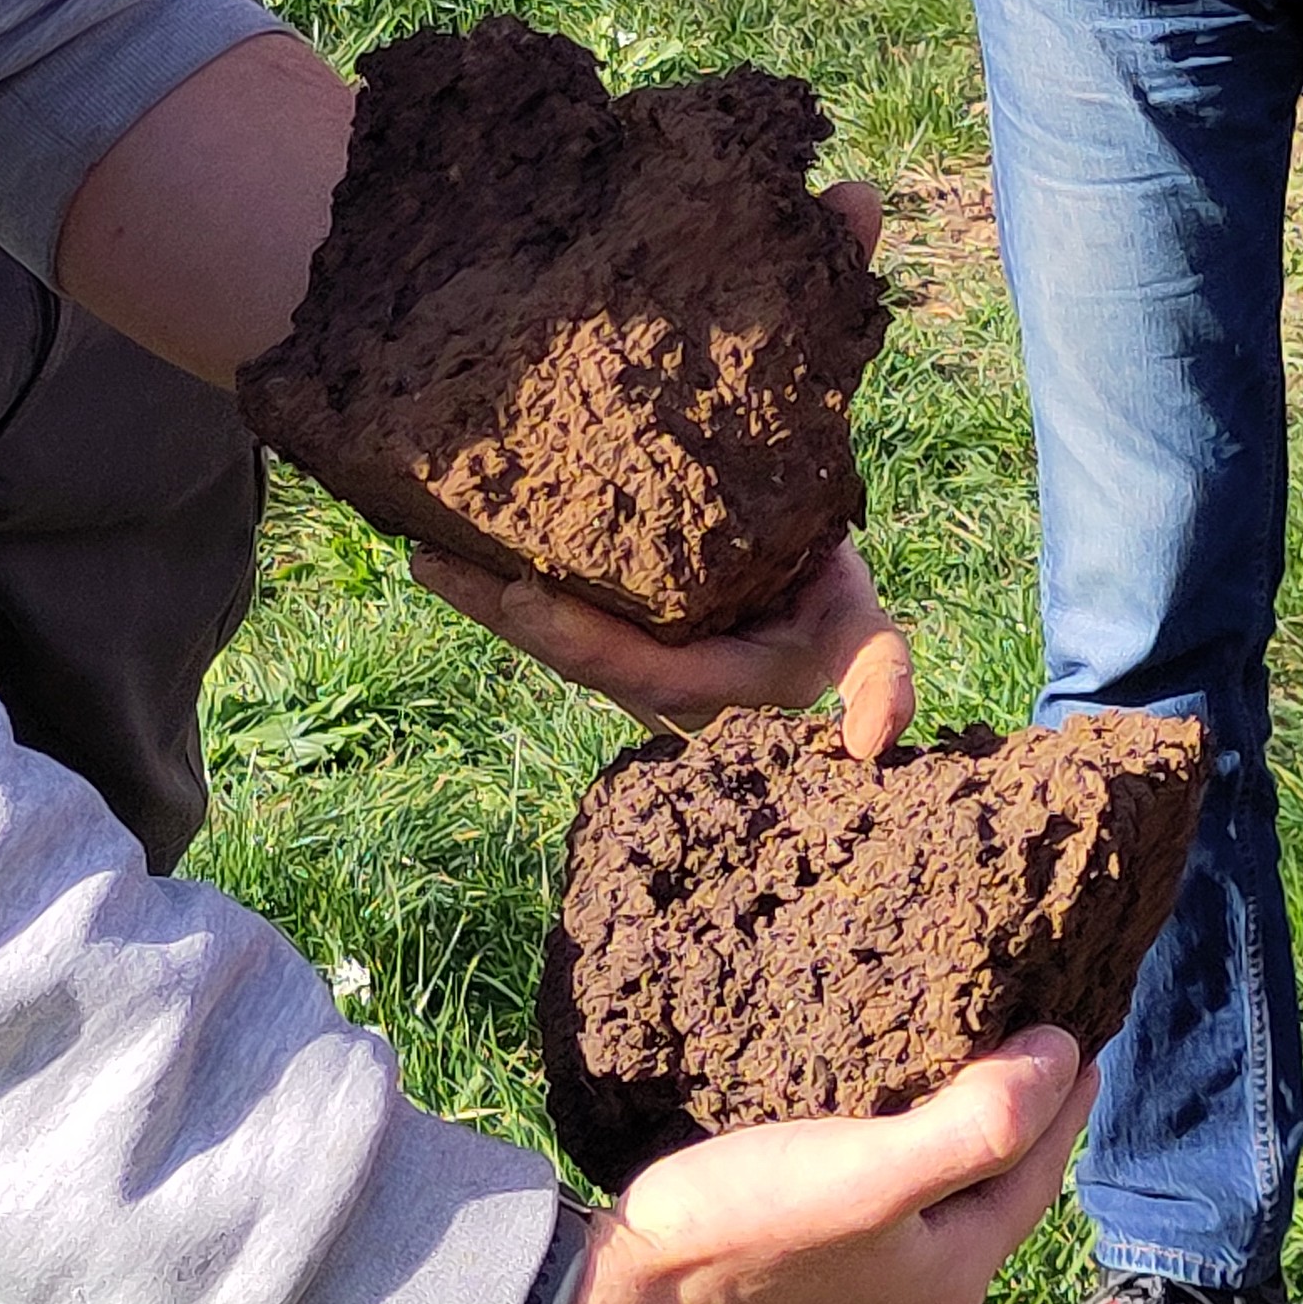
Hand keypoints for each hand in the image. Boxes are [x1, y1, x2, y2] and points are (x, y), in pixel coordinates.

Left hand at [412, 175, 905, 753]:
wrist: (721, 516)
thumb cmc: (775, 462)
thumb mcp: (804, 390)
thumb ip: (831, 303)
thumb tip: (858, 193)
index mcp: (824, 609)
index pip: (867, 655)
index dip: (876, 690)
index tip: (868, 733)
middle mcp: (748, 656)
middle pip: (681, 677)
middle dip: (603, 645)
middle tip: (534, 603)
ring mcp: (674, 668)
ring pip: (599, 663)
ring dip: (525, 622)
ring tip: (449, 571)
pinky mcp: (611, 652)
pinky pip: (555, 636)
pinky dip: (496, 598)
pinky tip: (429, 554)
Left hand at [413, 532, 914, 759]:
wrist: (814, 578)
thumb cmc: (834, 595)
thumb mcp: (862, 626)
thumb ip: (877, 674)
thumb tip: (868, 747)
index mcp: (724, 692)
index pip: (644, 669)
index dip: (582, 637)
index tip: (525, 593)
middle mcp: (667, 693)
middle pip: (577, 658)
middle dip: (509, 617)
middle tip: (447, 565)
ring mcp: (632, 669)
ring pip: (551, 640)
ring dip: (484, 603)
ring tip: (424, 556)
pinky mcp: (609, 640)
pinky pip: (547, 619)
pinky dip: (489, 592)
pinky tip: (435, 559)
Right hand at [558, 1031, 1096, 1303]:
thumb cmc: (741, 1232)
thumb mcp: (869, 1171)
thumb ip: (975, 1123)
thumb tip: (1061, 1055)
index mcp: (950, 1273)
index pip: (1036, 1169)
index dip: (1062, 1096)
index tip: (1080, 1027)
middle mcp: (917, 1300)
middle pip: (992, 1191)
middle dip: (1019, 1119)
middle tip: (1029, 1040)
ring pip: (936, 1205)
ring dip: (957, 1140)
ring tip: (953, 1070)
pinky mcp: (801, 1292)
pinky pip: (881, 1216)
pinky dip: (897, 1164)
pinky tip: (860, 1132)